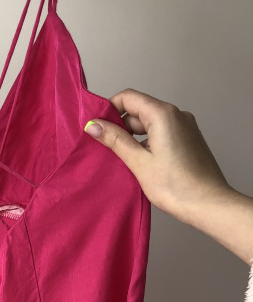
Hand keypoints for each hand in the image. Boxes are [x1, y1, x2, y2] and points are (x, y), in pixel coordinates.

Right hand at [83, 89, 252, 265]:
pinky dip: (147, 142)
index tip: (96, 127)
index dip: (109, 109)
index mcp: (163, 115)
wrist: (209, 204)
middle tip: (104, 147)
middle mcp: (177, 115)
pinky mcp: (188, 139)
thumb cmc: (176, 186)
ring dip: (132, 136)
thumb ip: (115, 140)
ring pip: (149, 123)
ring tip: (121, 158)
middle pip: (139, 110)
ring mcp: (185, 127)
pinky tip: (140, 162)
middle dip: (119, 125)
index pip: (128, 97)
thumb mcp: (138, 162)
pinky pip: (161, 133)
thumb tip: (93, 125)